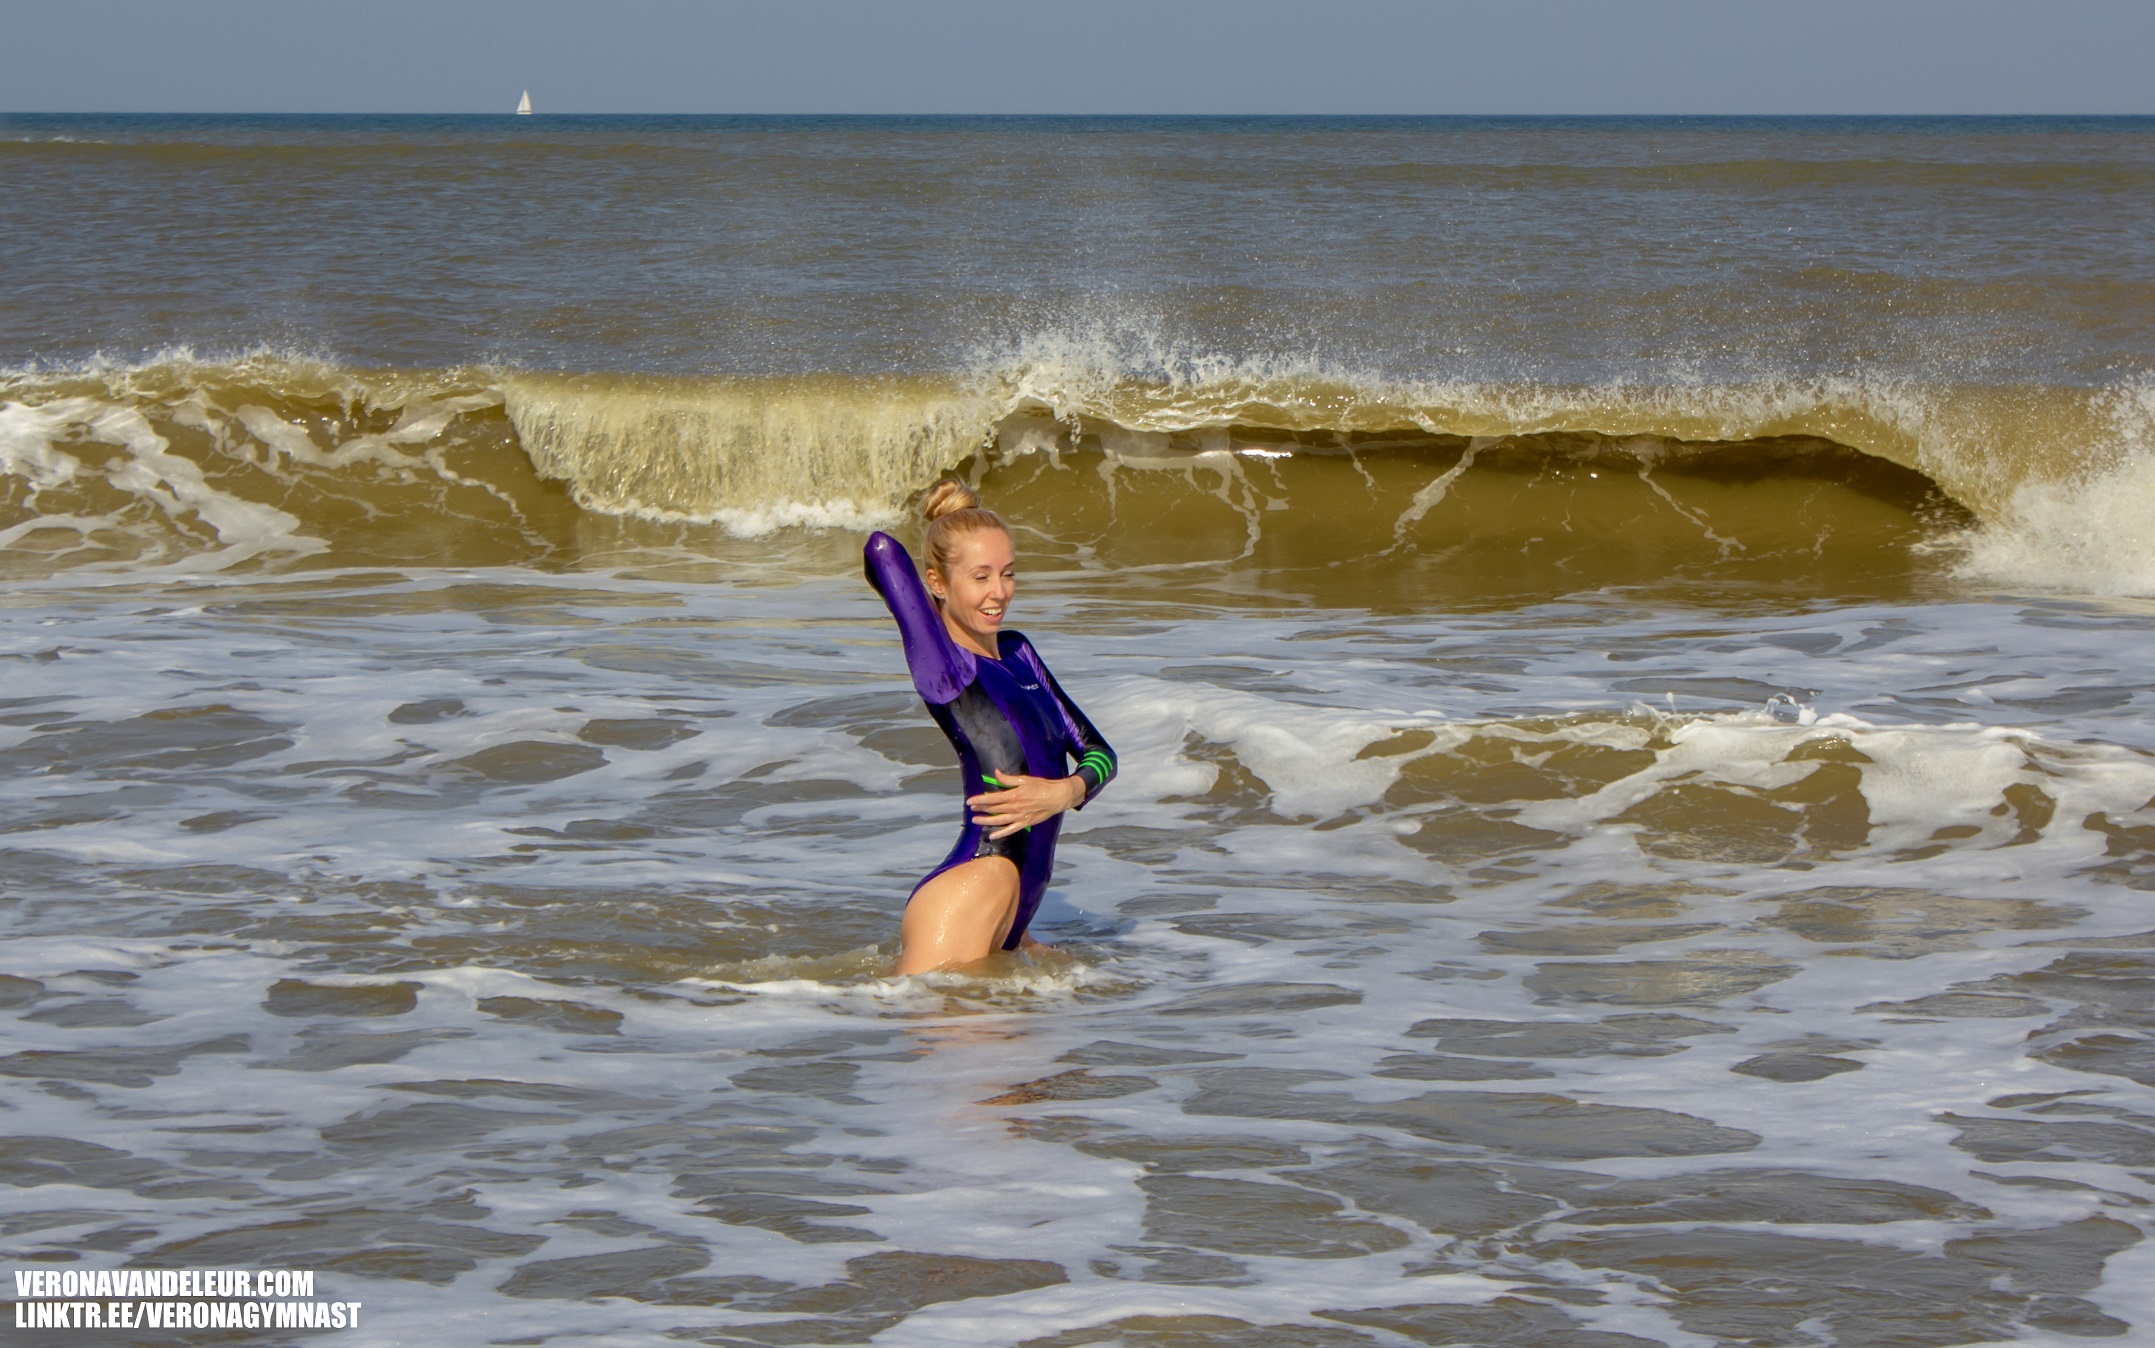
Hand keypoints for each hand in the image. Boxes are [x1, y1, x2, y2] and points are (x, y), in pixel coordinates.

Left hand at [967, 773, 1085, 839]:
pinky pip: (1010, 830)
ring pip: (998, 820)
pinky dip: (1000, 834)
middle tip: (972, 809)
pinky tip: (992, 836)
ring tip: (976, 820)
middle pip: (993, 809)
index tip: (970, 801)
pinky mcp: (1025, 823)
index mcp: (1013, 795)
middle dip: (981, 809)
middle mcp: (1014, 807)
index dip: (979, 800)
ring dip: (986, 821)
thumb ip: (1008, 778)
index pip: (992, 799)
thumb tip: (996, 773)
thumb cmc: (1041, 786)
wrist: (1057, 797)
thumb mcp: (1024, 779)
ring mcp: (1019, 817)